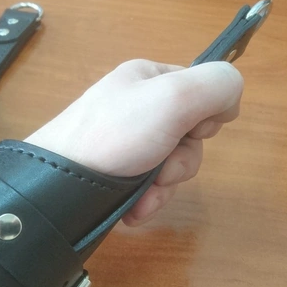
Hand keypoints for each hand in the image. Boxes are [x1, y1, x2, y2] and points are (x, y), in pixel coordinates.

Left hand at [25, 59, 243, 225]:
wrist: (56, 187)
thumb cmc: (114, 135)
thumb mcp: (173, 97)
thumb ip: (217, 87)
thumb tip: (229, 103)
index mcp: (147, 78)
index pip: (201, 90)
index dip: (206, 115)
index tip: (194, 129)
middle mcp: (137, 109)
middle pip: (190, 135)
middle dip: (182, 161)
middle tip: (162, 167)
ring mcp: (126, 144)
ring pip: (173, 166)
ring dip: (165, 187)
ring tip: (144, 192)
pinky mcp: (115, 176)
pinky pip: (151, 188)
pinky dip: (148, 201)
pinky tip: (134, 208)